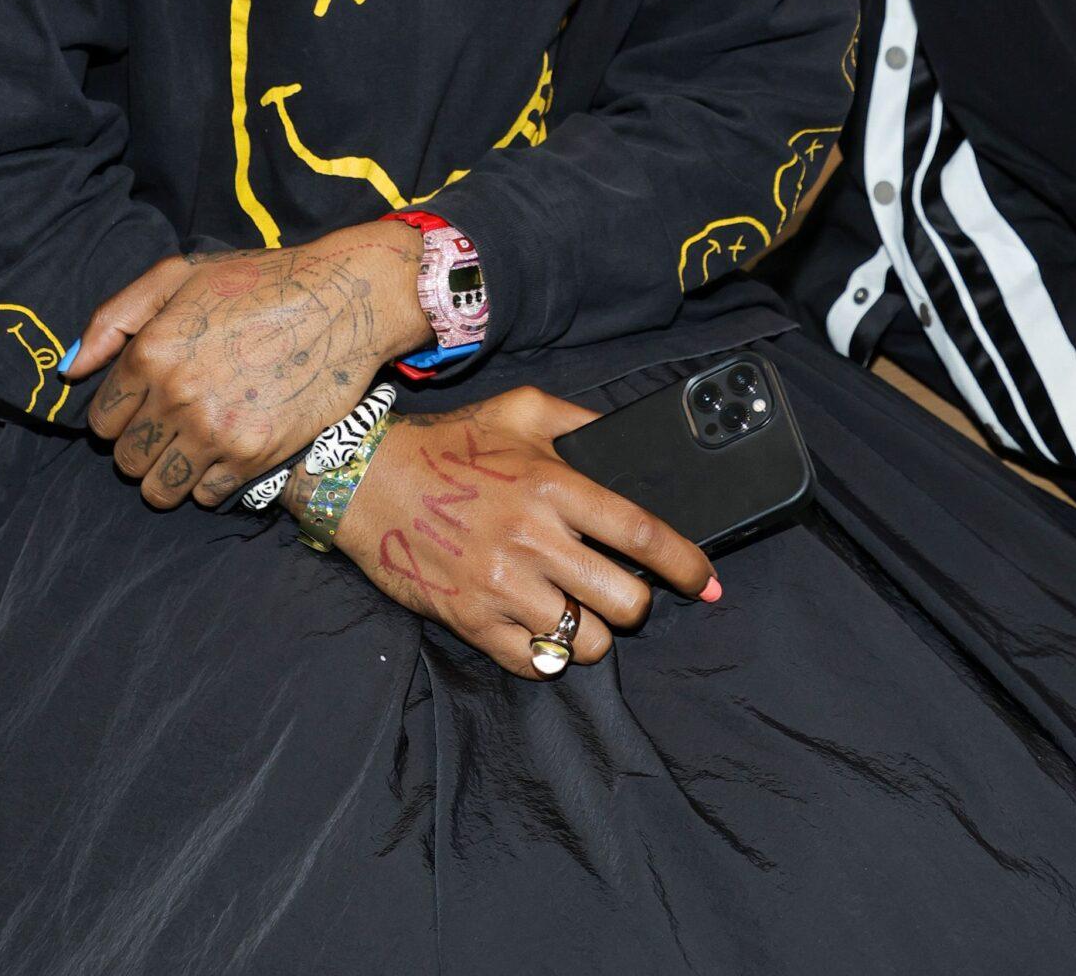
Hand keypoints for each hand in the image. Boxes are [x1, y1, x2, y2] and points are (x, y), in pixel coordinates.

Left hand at [69, 223, 428, 500]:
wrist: (341, 301)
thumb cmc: (258, 283)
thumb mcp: (179, 275)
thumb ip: (114, 319)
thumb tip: (72, 370)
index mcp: (151, 352)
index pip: (101, 422)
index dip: (121, 414)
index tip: (146, 403)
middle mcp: (176, 396)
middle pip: (126, 461)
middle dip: (143, 445)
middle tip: (174, 422)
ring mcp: (214, 431)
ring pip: (158, 490)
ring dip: (170, 473)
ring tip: (195, 443)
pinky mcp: (254, 456)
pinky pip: (207, 496)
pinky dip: (211, 481)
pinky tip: (229, 446)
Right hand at [319, 388, 717, 678]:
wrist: (370, 480)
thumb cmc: (451, 444)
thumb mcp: (522, 410)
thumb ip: (581, 421)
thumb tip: (627, 439)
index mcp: (553, 485)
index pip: (641, 535)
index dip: (686, 564)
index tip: (706, 581)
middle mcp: (533, 540)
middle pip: (625, 604)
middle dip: (635, 604)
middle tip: (620, 592)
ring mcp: (502, 587)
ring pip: (585, 643)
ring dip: (591, 633)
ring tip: (577, 611)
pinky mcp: (472, 622)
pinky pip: (535, 664)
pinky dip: (547, 654)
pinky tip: (540, 627)